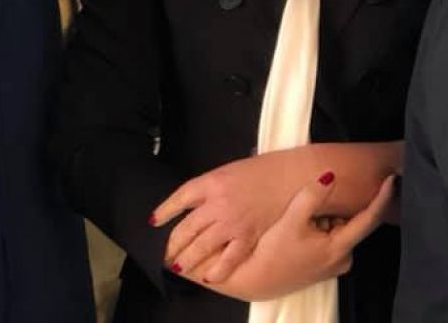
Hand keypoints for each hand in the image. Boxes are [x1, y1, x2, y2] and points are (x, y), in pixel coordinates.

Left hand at [152, 150, 313, 277]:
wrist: (292, 176)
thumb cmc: (264, 170)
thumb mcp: (230, 170)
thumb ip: (211, 186)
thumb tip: (194, 201)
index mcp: (211, 182)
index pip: (180, 197)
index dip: (165, 211)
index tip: (155, 221)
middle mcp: (217, 203)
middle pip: (186, 228)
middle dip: (173, 244)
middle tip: (166, 254)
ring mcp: (232, 221)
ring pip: (201, 246)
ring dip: (187, 259)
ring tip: (178, 267)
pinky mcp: (248, 235)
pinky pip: (228, 258)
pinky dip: (217, 270)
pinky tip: (208, 276)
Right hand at [193, 172, 396, 302]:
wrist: (254, 280)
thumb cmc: (271, 255)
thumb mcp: (291, 221)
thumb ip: (312, 196)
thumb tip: (329, 177)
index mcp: (339, 248)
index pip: (370, 219)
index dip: (383, 197)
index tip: (392, 179)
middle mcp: (342, 259)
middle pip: (350, 222)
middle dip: (335, 208)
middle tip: (313, 203)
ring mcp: (332, 264)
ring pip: (337, 229)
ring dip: (324, 219)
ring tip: (300, 219)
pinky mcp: (323, 265)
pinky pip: (329, 239)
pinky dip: (319, 229)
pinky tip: (299, 229)